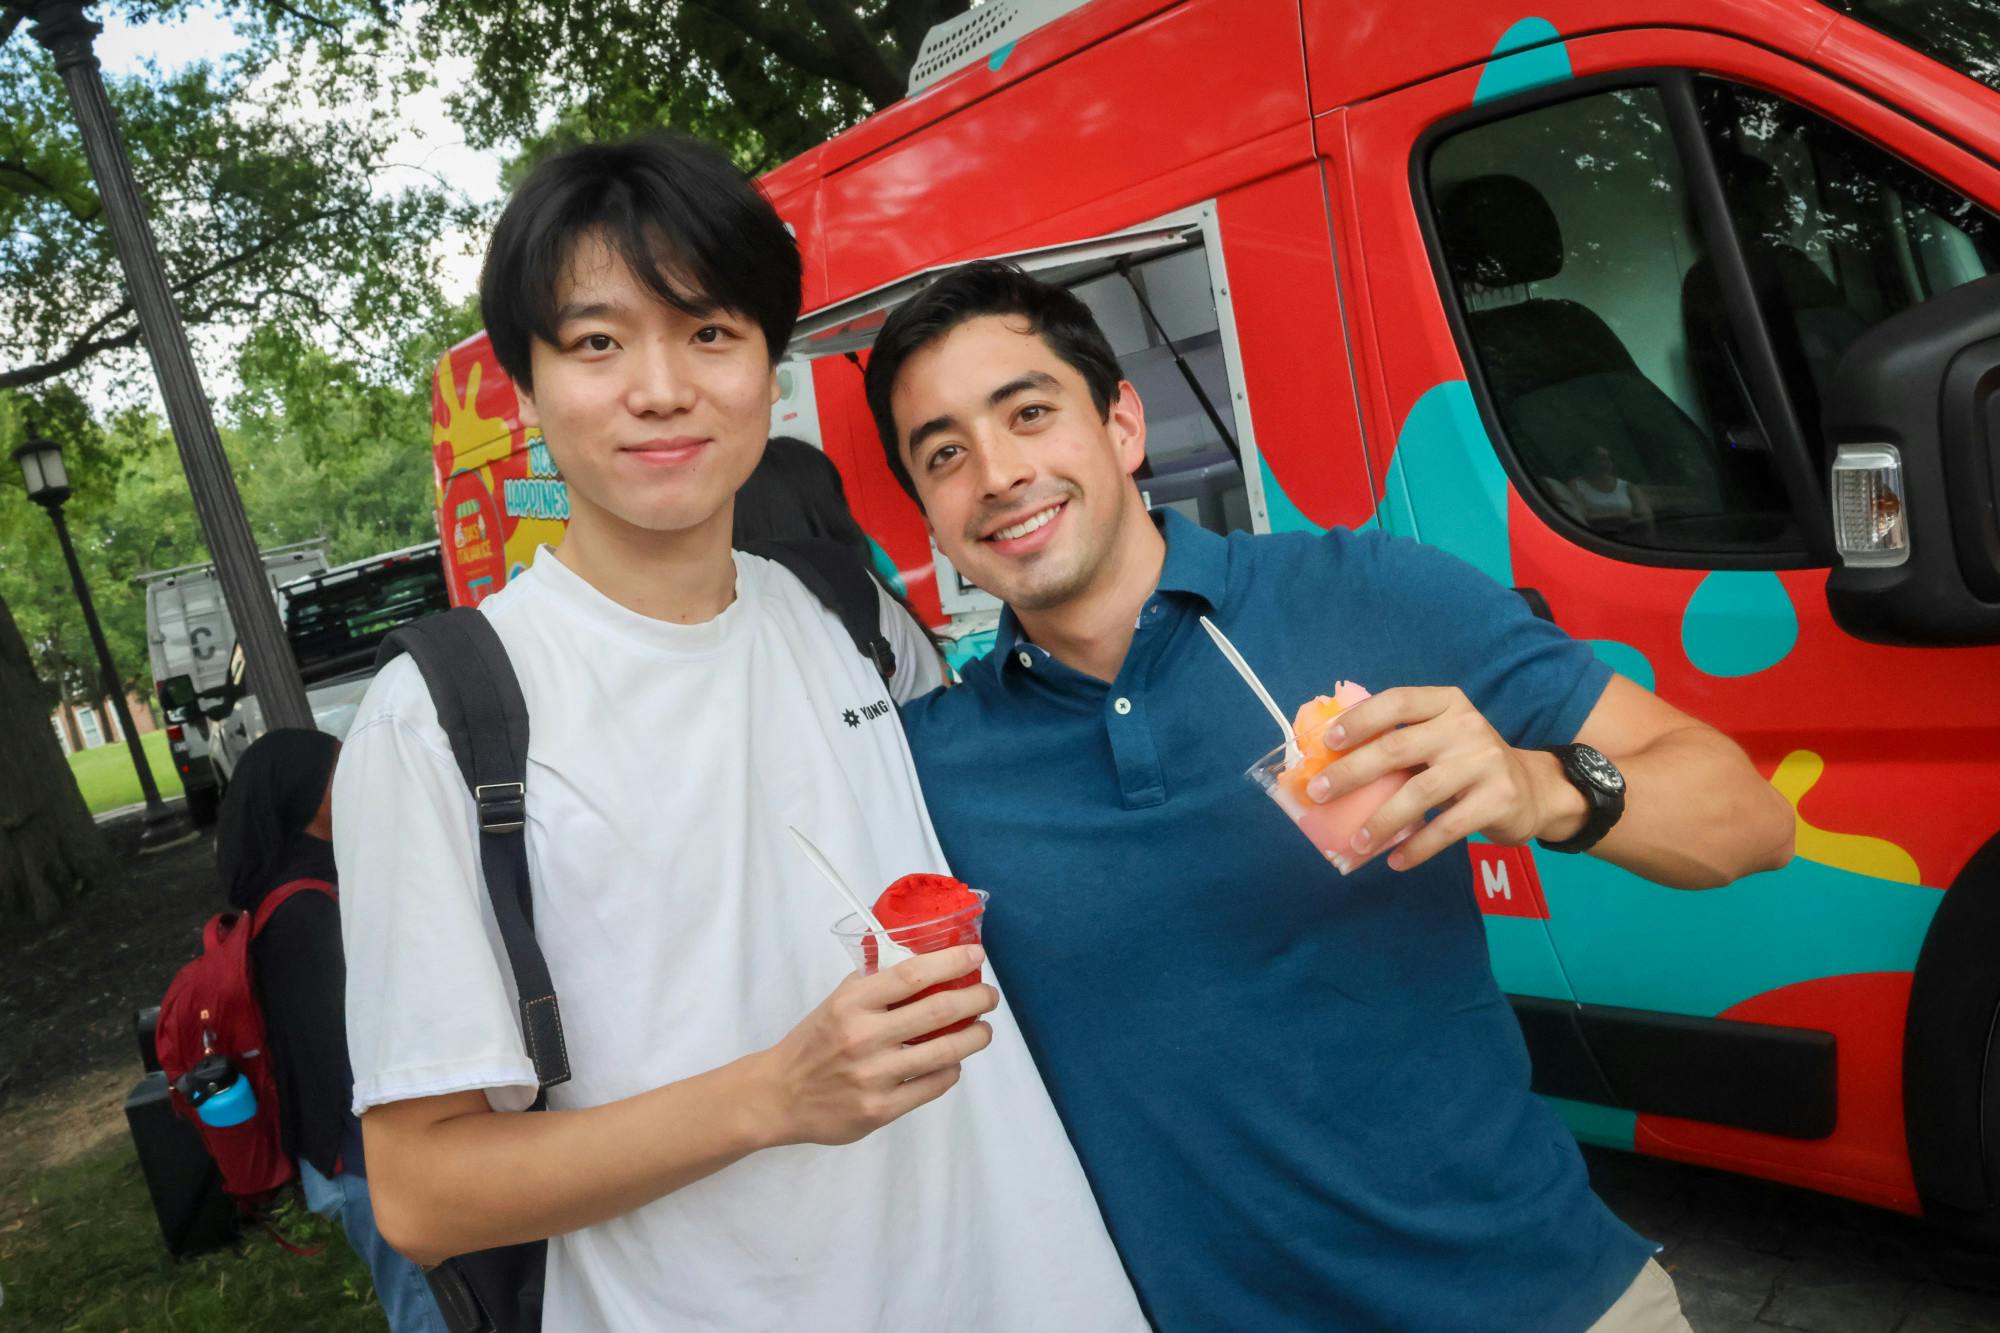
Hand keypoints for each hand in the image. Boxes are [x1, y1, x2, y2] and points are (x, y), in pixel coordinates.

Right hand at [749, 945, 996, 1146]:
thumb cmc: (812, 1043)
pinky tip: (953, 1062)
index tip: (976, 957)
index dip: (951, 962)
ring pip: (944, 1052)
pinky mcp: (881, 1109)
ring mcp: (874, 1076)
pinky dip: (951, 1071)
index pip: (912, 974)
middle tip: (989, 996)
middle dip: (975, 1000)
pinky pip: (932, 1086)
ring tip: (983, 1030)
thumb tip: (920, 960)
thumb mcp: (836, 1002)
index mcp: (852, 1003)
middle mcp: (864, 1037)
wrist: (778, 1096)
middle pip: (938, 1012)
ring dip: (974, 1038)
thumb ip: (874, 983)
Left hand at [1305, 686, 1577, 871]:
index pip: (1397, 702)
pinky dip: (1417, 847)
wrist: (1534, 790)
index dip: (1359, 719)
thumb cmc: (1468, 763)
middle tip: (1319, 793)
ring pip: (1419, 792)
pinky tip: (1395, 860)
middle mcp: (1466, 727)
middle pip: (1397, 748)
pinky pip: (1447, 827)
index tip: (1327, 741)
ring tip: (1356, 841)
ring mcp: (1484, 762)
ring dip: (1381, 820)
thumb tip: (1332, 767)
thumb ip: (1402, 743)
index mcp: (1446, 703)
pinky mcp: (1498, 800)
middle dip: (1351, 773)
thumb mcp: (1442, 738)